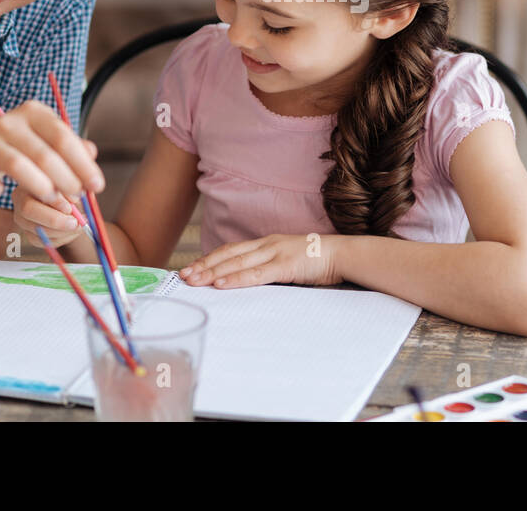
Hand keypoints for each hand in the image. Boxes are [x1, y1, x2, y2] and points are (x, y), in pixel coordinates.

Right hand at [0, 100, 103, 245]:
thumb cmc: (17, 145)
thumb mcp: (44, 138)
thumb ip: (69, 145)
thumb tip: (92, 152)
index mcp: (32, 113)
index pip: (63, 137)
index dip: (83, 164)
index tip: (97, 186)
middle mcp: (8, 123)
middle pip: (44, 154)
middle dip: (66, 180)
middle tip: (78, 198)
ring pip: (17, 166)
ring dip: (40, 188)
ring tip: (54, 201)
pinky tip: (1, 192)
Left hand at [179, 233, 342, 287]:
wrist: (343, 254)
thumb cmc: (319, 261)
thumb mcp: (289, 262)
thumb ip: (271, 269)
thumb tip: (251, 283)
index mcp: (268, 243)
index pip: (232, 250)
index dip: (211, 258)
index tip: (192, 268)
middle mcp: (267, 244)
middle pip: (229, 254)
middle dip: (204, 265)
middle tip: (183, 276)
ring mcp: (276, 253)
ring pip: (237, 262)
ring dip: (213, 272)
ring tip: (194, 281)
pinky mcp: (285, 265)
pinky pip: (256, 274)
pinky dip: (236, 278)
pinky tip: (221, 284)